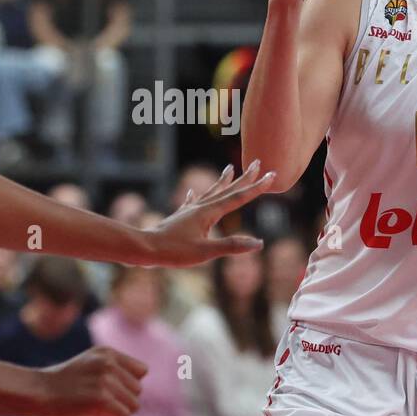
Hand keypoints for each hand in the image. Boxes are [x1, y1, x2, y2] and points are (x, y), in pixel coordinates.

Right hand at [38, 345, 147, 415]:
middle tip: (95, 401)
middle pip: (138, 391)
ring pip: (133, 406)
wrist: (38, 392)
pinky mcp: (102, 399)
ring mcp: (106, 380)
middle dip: (120, 401)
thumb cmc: (63, 383)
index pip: (141, 371)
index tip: (107, 390)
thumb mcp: (90, 364)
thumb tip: (142, 379)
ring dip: (115, 412)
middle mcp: (109, 363)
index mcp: (108, 352)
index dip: (127, 385)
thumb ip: (115, 367)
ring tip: (92, 408)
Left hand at [140, 160, 272, 266]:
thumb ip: (232, 246)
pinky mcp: (180, 217)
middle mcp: (201, 207)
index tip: (271, 174)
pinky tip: (192, 191)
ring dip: (223, 182)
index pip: (238, 197)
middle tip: (257, 163)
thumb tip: (258, 243)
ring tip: (229, 169)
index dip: (257, 187)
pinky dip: (196, 196)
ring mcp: (189, 211)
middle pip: (227, 190)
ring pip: (210, 192)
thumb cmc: (174, 251)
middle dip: (244, 178)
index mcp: (209, 212)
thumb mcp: (206, 252)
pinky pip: (192, 202)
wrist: (145, 248)